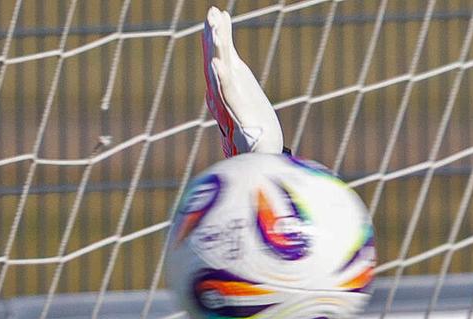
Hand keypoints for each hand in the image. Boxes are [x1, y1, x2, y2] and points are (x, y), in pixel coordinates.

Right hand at [202, 7, 283, 155]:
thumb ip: (237, 77)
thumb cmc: (253, 124)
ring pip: (220, 70)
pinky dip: (220, 77)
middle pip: (218, 55)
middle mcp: (226, 87)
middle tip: (212, 12)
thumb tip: (230, 63)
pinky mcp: (236, 111)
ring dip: (217, 50)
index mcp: (231, 81)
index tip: (218, 12)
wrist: (260, 151)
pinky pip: (226, 92)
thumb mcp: (245, 94)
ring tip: (214, 31)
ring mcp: (229, 99)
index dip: (218, 33)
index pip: (222, 52)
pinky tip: (216, 63)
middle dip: (215, 33)